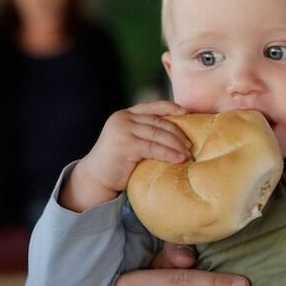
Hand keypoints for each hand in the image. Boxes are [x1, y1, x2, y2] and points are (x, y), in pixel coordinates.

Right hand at [61, 101, 190, 210]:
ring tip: (188, 154)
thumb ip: (144, 133)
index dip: (172, 108)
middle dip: (178, 133)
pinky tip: (179, 159)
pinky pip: (154, 148)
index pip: (153, 106)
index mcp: (125, 115)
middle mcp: (123, 118)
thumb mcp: (130, 141)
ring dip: (176, 144)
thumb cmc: (117, 163)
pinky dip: (169, 153)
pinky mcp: (126, 144)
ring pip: (158, 134)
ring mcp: (123, 130)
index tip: (187, 113)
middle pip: (159, 122)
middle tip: (190, 145)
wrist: (95, 178)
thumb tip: (176, 135)